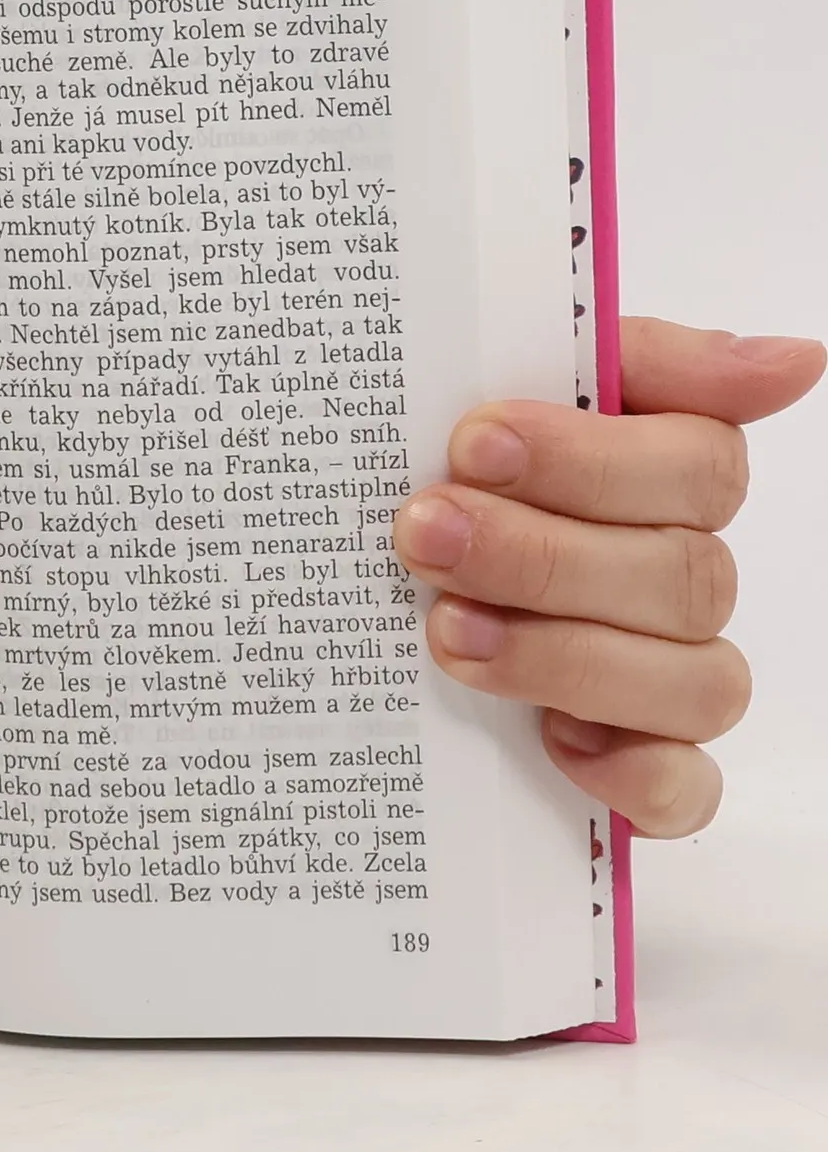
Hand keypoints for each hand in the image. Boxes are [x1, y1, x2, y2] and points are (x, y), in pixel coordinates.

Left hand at [391, 319, 823, 836]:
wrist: (367, 554)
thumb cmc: (454, 467)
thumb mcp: (516, 377)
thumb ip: (643, 361)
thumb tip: (795, 360)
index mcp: (667, 481)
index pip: (700, 468)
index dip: (588, 460)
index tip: (474, 442)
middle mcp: (682, 580)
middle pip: (682, 577)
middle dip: (540, 555)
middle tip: (427, 533)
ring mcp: (668, 677)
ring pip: (693, 683)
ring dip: (564, 655)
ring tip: (448, 628)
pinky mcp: (637, 764)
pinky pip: (683, 791)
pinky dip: (633, 774)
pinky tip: (556, 740)